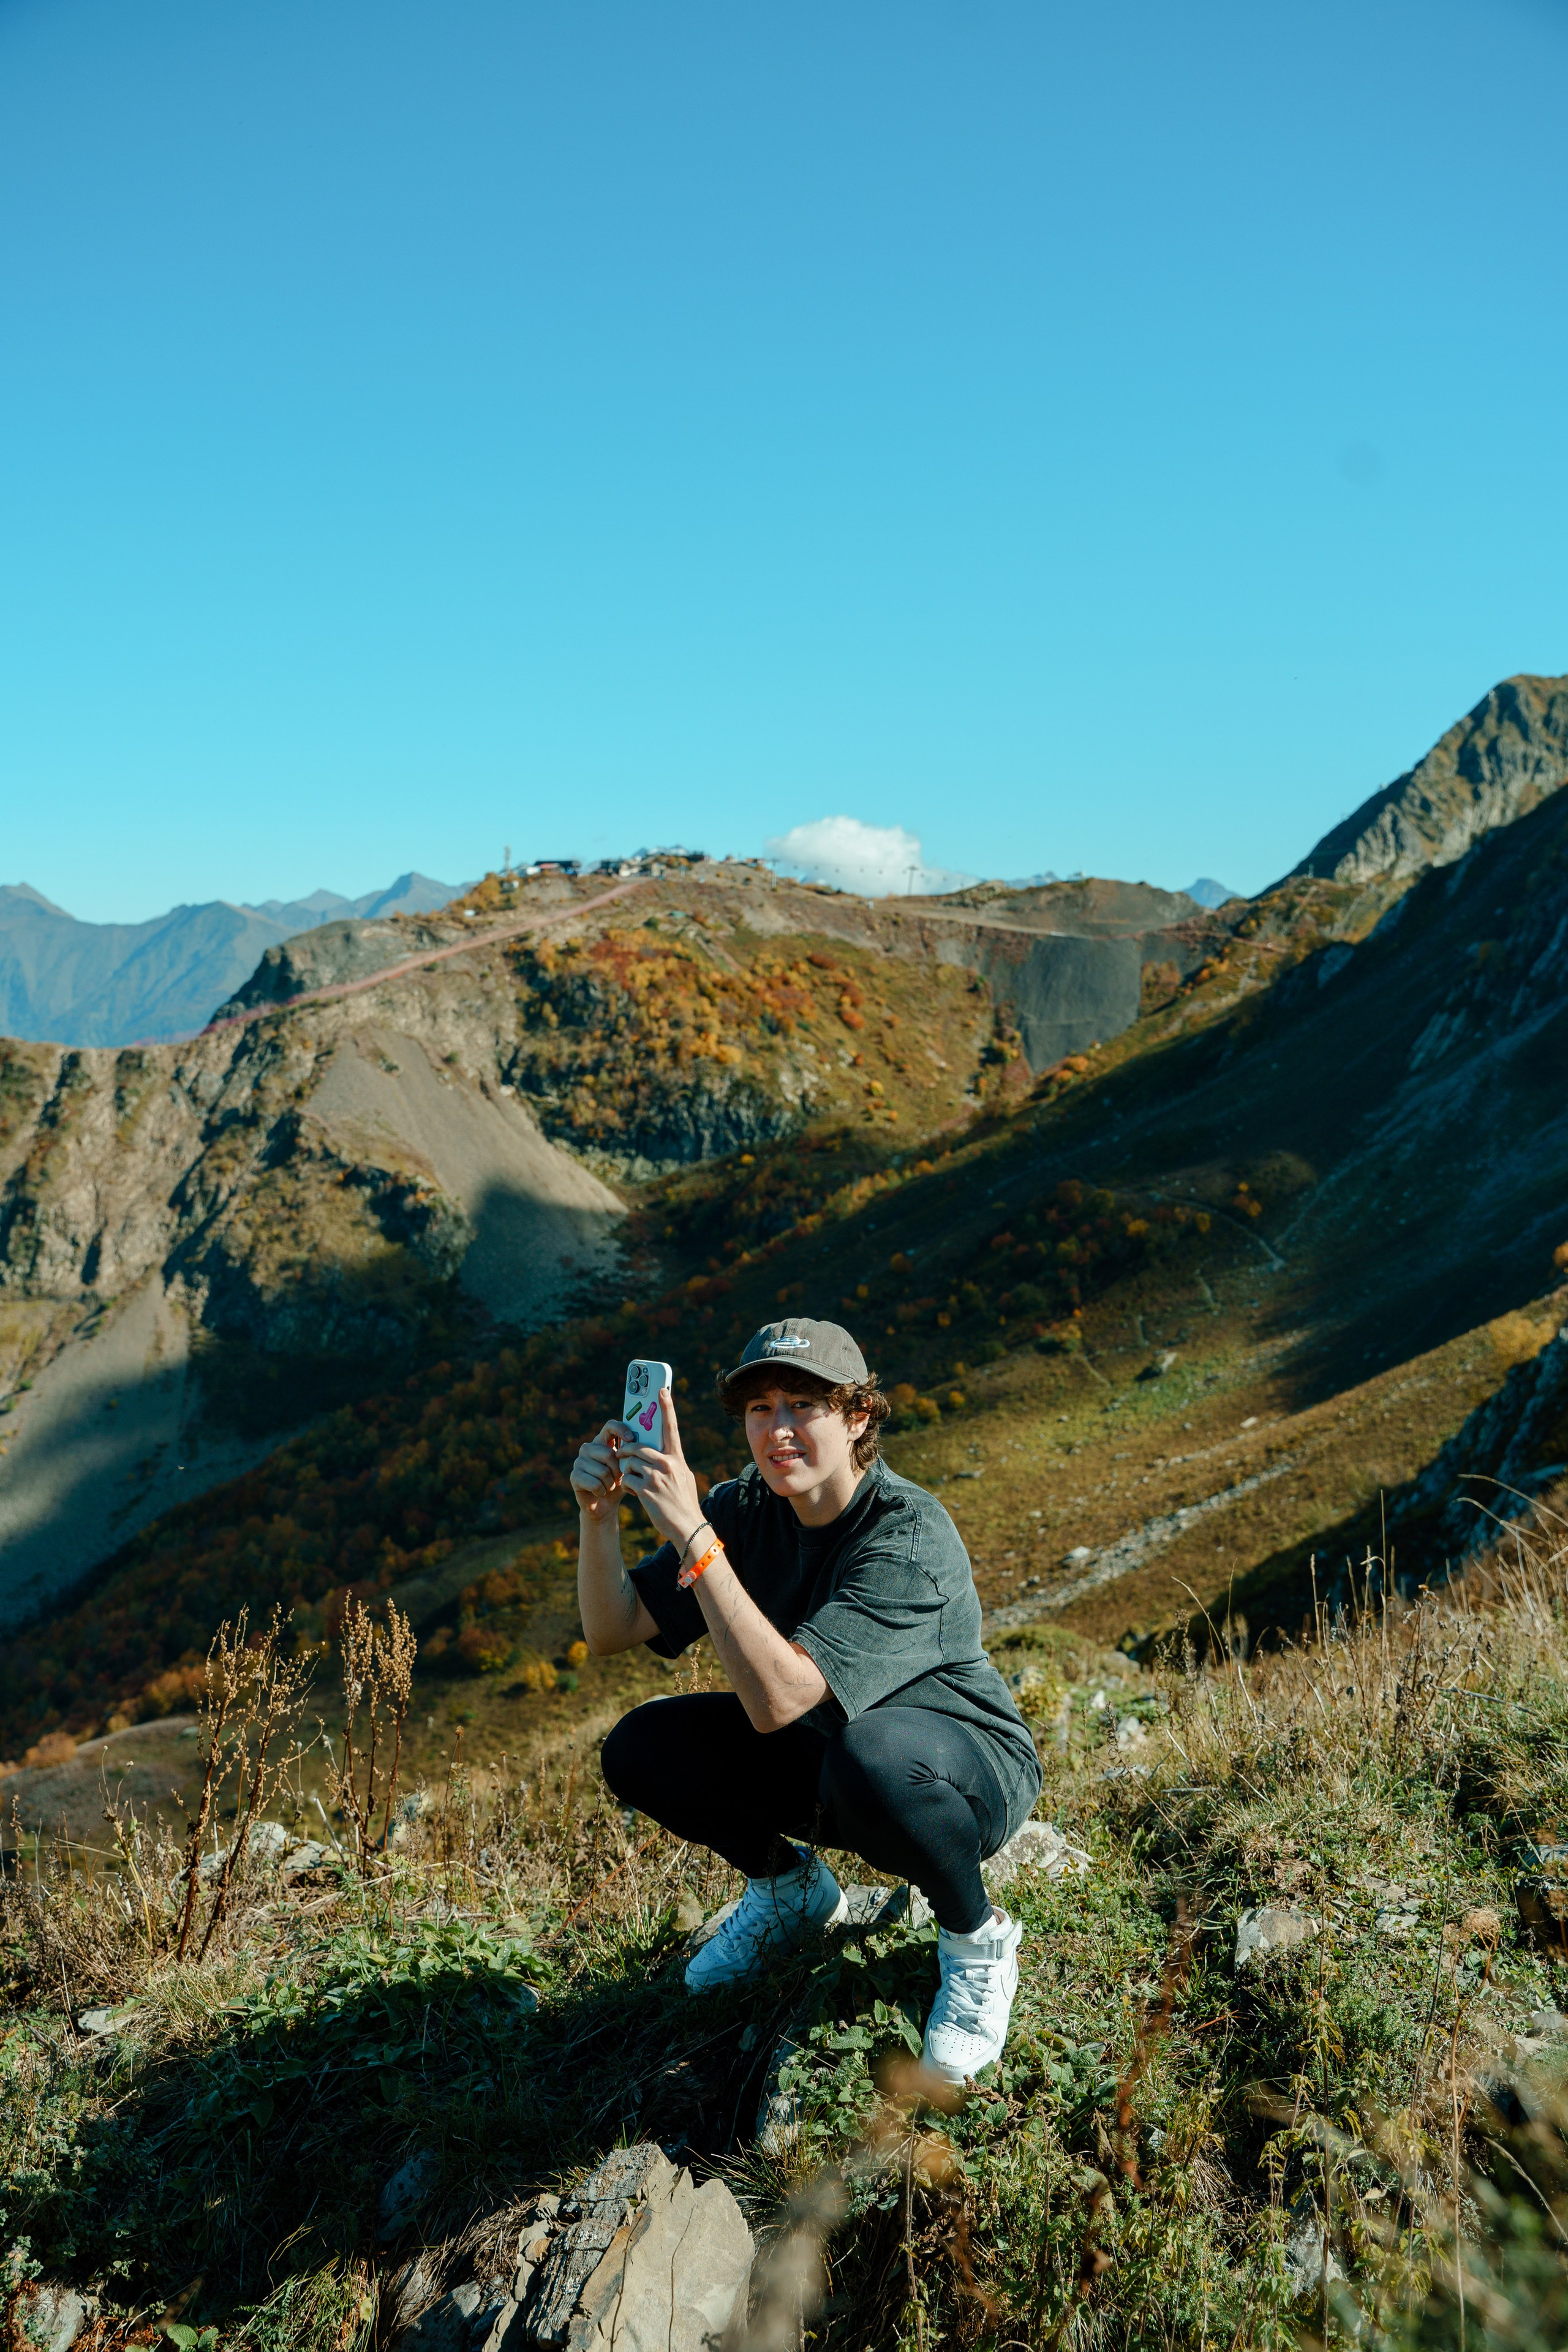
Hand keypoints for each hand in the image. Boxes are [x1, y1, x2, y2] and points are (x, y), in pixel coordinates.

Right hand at [570, 1420, 627, 1522]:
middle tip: (618, 1479)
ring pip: (602, 1471)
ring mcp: (579, 1461)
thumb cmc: (619, 1483)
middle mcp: (588, 1448)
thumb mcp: (627, 1468)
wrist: (605, 1504)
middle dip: (618, 1471)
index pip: (610, 1426)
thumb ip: (632, 1455)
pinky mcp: (574, 1476)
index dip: (621, 1429)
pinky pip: (595, 1484)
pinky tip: (600, 1492)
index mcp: (602, 1442)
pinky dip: (602, 1491)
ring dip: (610, 1484)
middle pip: (608, 1454)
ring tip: (609, 1486)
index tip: (631, 1439)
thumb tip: (642, 1444)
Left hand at [619, 1389, 705, 1552]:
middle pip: (637, 1447)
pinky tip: (635, 1493)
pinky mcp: (647, 1490)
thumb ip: (670, 1462)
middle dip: (626, 1452)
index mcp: (677, 1457)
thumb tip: (654, 1451)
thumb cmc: (683, 1501)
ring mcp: (657, 1476)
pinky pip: (627, 1479)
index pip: (671, 1427)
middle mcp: (668, 1463)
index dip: (666, 1407)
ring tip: (635, 1481)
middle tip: (623, 1457)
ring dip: (627, 1471)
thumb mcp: (682, 1476)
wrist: (687, 1526)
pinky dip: (628, 1486)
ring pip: (630, 1462)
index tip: (661, 1389)